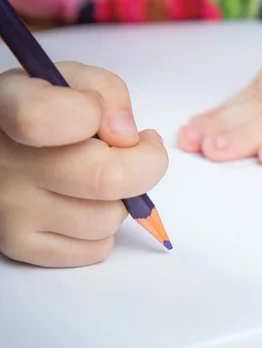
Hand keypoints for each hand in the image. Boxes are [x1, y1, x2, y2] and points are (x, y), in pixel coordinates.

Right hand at [0, 62, 167, 267]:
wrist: (9, 149)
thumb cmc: (51, 112)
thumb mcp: (73, 81)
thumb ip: (106, 92)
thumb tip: (126, 136)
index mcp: (10, 109)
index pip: (42, 119)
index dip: (94, 115)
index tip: (106, 118)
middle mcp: (4, 164)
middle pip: (104, 180)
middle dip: (144, 166)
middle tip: (139, 152)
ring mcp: (10, 210)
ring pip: (107, 219)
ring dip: (122, 200)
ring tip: (102, 179)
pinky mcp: (22, 246)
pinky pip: (95, 249)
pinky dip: (106, 230)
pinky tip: (89, 204)